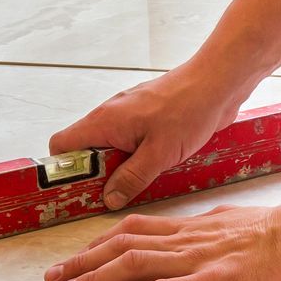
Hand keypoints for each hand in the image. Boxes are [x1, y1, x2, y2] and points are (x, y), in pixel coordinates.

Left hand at [43, 204, 280, 280]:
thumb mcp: (236, 224)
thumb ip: (212, 232)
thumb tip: (200, 234)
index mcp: (193, 229)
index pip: (135, 231)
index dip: (100, 243)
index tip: (78, 256)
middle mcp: (186, 242)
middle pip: (121, 246)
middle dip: (82, 261)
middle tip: (53, 277)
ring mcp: (196, 262)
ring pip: (132, 265)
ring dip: (93, 280)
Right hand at [49, 64, 249, 208]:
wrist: (218, 82)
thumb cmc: (189, 110)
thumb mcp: (158, 155)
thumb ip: (131, 178)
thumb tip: (109, 198)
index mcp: (105, 120)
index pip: (62, 144)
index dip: (64, 169)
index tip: (79, 191)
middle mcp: (111, 114)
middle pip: (86, 148)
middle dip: (97, 174)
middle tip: (116, 194)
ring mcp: (129, 113)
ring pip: (111, 145)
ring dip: (120, 166)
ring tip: (140, 181)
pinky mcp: (148, 116)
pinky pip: (131, 139)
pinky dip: (136, 155)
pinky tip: (157, 166)